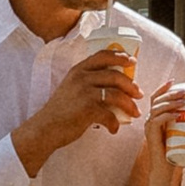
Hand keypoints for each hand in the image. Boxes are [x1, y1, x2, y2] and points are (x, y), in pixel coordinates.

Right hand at [16, 46, 142, 169]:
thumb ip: (87, 81)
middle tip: (139, 94)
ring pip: (116, 94)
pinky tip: (113, 129)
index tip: (132, 60)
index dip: (120, 56)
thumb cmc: (60, 110)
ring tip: (135, 113)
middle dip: (131, 85)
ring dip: (129, 105)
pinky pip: (110, 115)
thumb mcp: (71, 88)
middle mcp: (82, 77)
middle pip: (115, 75)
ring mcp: (85, 92)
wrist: (45, 128)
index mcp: (78, 70)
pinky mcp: (88, 109)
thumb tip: (114, 85)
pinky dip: (114, 124)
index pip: (103, 55)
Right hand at [144, 84, 184, 157]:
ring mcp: (149, 127)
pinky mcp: (150, 134)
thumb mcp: (182, 133)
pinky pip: (157, 120)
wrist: (165, 168)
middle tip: (184, 92)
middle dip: (170, 93)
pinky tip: (177, 114)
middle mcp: (150, 120)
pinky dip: (167, 115)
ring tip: (184, 101)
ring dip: (171, 102)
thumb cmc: (174, 151)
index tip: (174, 82)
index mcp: (156, 117)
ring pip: (157, 108)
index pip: (156, 98)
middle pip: (157, 100)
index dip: (163, 88)